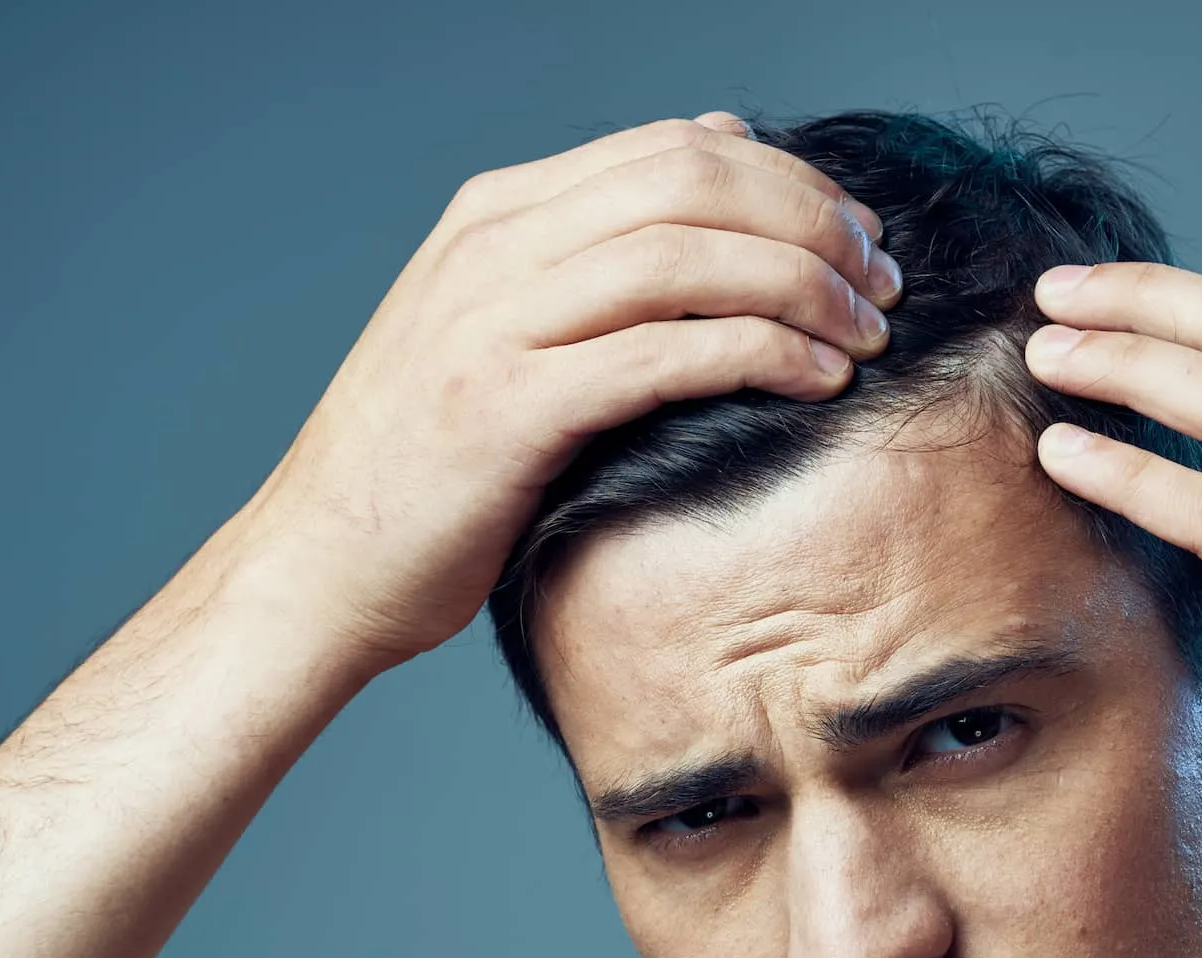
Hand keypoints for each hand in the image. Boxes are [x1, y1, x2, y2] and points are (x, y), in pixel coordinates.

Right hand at [214, 111, 901, 670]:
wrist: (319, 565)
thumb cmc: (431, 466)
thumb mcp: (504, 332)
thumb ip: (596, 260)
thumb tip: (717, 167)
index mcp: (496, 216)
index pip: (672, 149)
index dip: (787, 179)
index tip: (856, 236)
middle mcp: (492, 250)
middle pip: (690, 183)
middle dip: (810, 222)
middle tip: (882, 279)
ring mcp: (492, 325)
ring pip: (684, 257)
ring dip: (801, 286)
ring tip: (867, 331)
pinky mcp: (508, 408)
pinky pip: (663, 354)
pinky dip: (758, 353)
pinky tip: (816, 378)